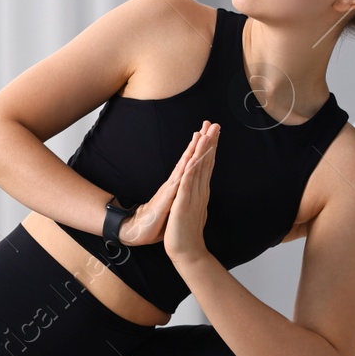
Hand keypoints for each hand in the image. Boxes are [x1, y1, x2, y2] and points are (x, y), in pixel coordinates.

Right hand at [116, 122, 215, 248]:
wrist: (141, 231)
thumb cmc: (158, 220)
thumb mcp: (175, 205)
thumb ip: (181, 195)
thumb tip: (188, 191)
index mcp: (180, 185)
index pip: (194, 163)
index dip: (204, 148)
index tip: (213, 134)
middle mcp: (175, 182)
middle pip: (191, 157)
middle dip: (201, 141)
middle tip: (211, 124)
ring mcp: (170, 188)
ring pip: (184, 165)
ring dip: (193, 149)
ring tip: (202, 134)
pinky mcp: (166, 197)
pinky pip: (177, 182)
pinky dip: (184, 170)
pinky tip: (190, 160)